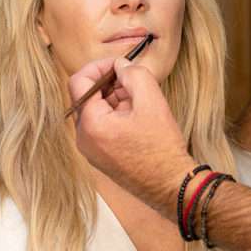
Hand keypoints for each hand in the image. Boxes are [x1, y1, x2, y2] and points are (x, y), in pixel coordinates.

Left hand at [69, 56, 195, 216]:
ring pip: (96, 111)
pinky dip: (116, 115)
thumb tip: (120, 65)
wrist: (171, 186)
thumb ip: (133, 74)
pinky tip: (139, 118)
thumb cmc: (162, 148)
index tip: (119, 64)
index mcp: (90, 124)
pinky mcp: (100, 157)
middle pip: (87, 96)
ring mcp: (91, 150)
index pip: (79, 82)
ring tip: (141, 102)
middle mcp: (84, 139)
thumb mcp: (151, 100)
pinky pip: (101, 126)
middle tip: (135, 82)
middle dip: (110, 84)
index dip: (99, 66)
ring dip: (115, 99)